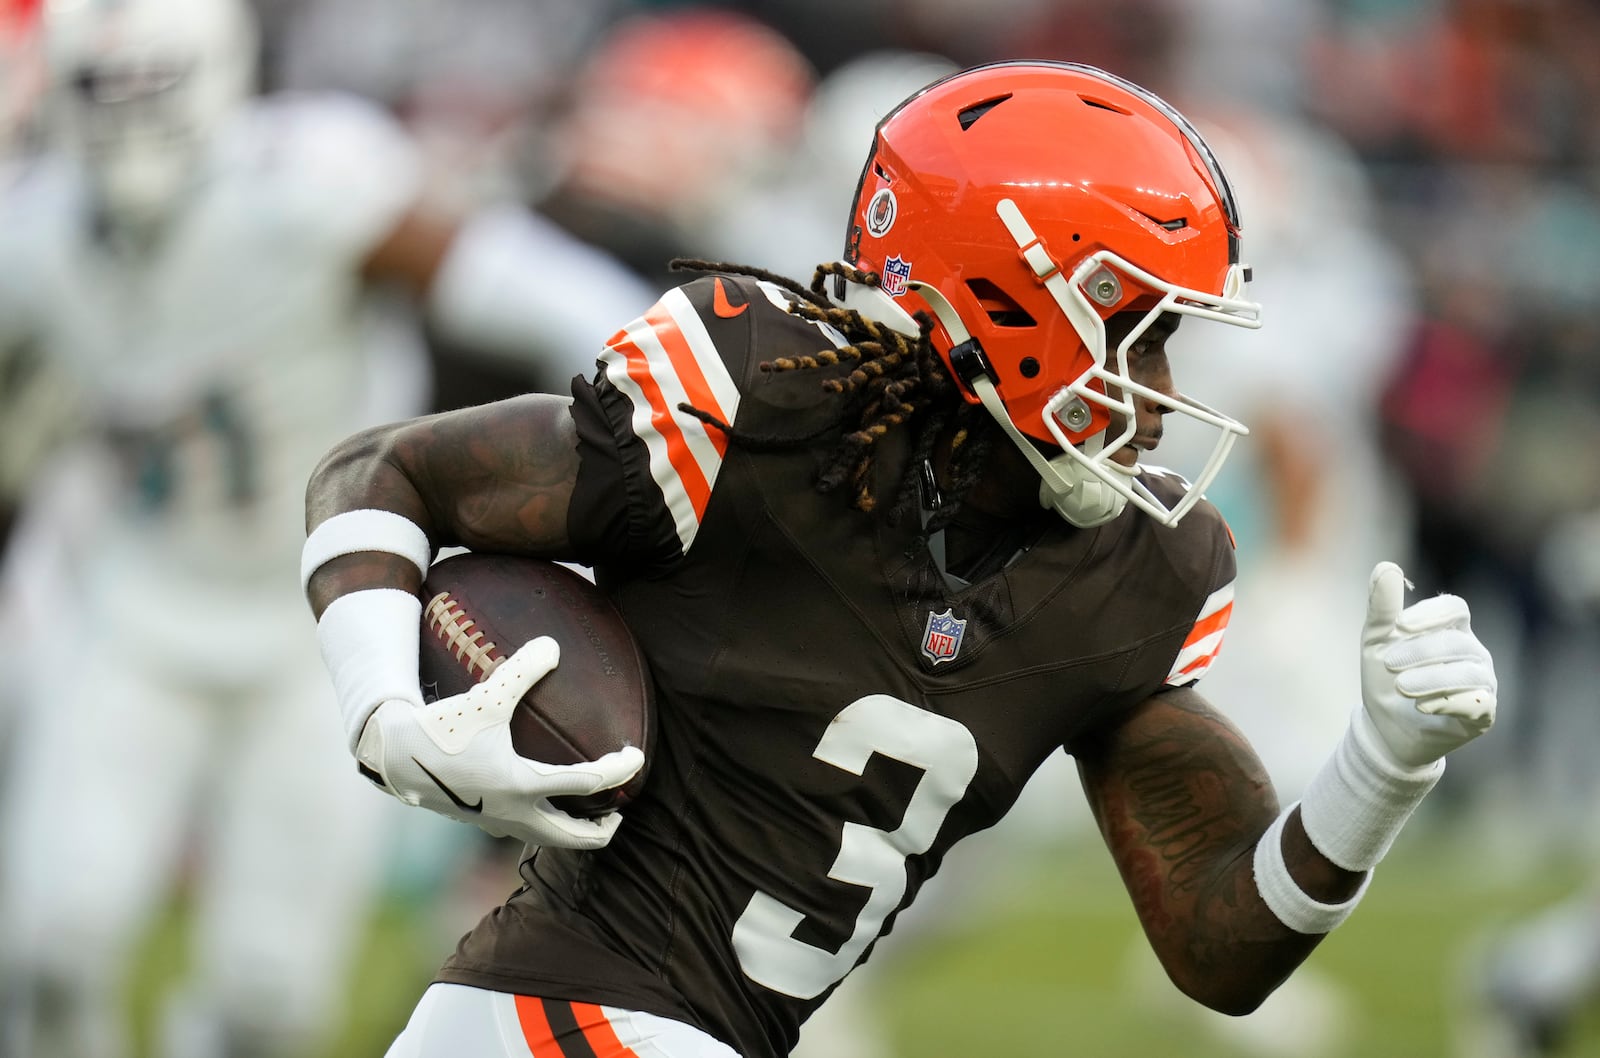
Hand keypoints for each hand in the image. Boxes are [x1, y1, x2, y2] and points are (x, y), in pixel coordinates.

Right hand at [355, 637, 644, 848]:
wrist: (394, 756)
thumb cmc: (443, 726)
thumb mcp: (485, 696)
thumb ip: (522, 671)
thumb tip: (553, 645)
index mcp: (522, 785)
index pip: (587, 784)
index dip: (618, 770)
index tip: (637, 757)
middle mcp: (514, 813)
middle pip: (575, 837)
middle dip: (602, 829)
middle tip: (620, 811)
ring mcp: (498, 823)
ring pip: (549, 839)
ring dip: (575, 831)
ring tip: (591, 813)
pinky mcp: (483, 821)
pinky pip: (526, 830)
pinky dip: (547, 823)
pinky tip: (546, 804)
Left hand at [1359, 561, 1496, 768]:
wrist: (1384, 726)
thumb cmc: (1384, 677)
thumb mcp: (1376, 641)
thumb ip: (1382, 607)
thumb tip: (1386, 566)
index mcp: (1451, 629)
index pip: (1455, 608)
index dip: (1431, 614)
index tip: (1400, 625)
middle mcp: (1473, 653)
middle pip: (1457, 642)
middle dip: (1421, 652)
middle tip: (1388, 665)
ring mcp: (1483, 683)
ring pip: (1470, 672)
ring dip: (1432, 679)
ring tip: (1401, 688)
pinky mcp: (1483, 713)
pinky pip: (1478, 702)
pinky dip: (1450, 702)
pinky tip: (1422, 706)